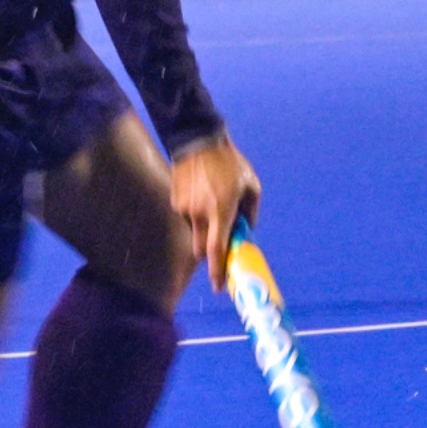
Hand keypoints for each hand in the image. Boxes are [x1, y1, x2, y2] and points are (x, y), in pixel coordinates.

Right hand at [170, 133, 260, 289]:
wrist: (198, 140)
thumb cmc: (230, 163)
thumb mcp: (251, 185)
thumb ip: (250, 212)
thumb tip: (247, 229)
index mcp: (221, 211)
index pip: (216, 250)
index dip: (217, 271)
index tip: (219, 287)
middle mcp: (200, 214)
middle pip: (200, 249)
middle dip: (209, 254)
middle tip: (218, 246)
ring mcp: (185, 208)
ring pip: (194, 230)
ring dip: (204, 227)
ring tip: (212, 202)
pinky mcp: (175, 201)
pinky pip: (187, 215)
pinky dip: (195, 213)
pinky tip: (202, 194)